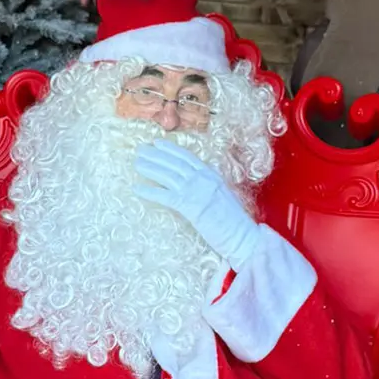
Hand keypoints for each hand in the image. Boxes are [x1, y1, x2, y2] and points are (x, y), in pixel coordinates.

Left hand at [134, 139, 260, 270]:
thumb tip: (198, 182)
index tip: (157, 143)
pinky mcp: (189, 206)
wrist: (242, 236)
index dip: (171, 149)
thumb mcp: (223, 195)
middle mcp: (203, 179)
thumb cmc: (234, 221)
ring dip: (150, 168)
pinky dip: (148, 191)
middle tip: (140, 149)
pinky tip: (136, 189)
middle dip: (155, 155)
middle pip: (174, 163)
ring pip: (167, 175)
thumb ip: (210, 186)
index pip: (188, 158)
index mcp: (212, 175)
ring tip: (136, 163)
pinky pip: (164, 196)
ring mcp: (196, 191)